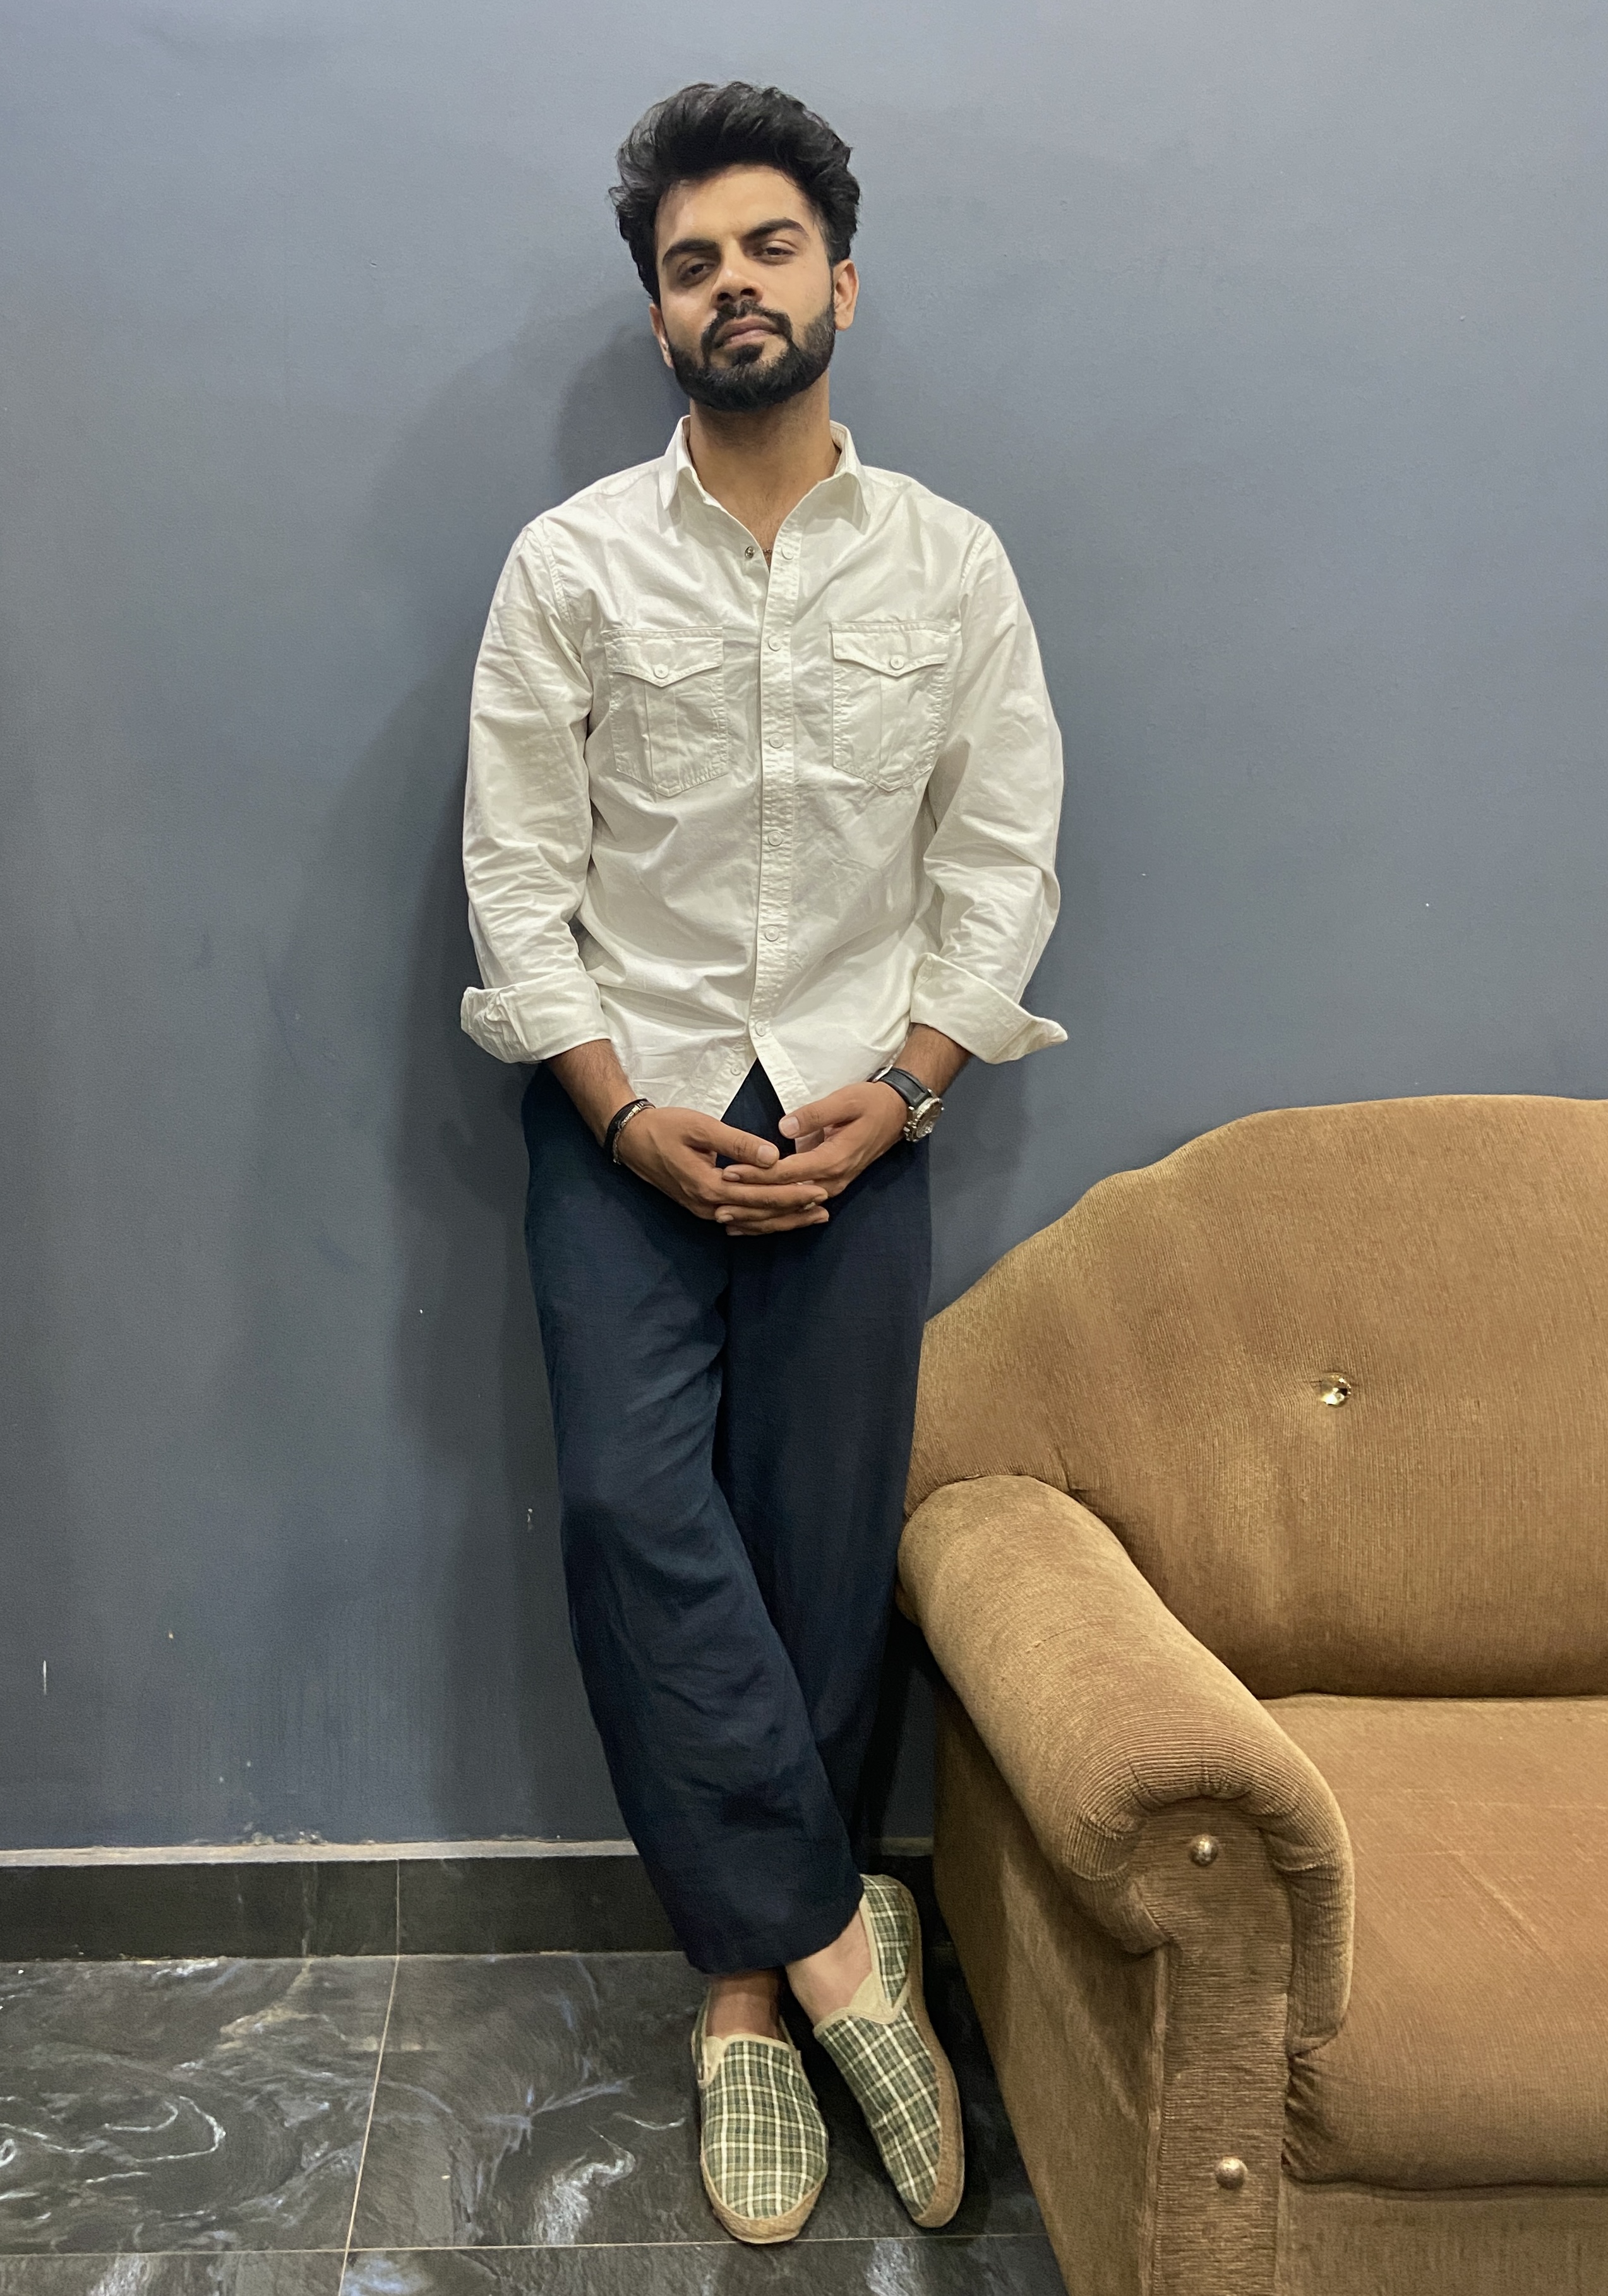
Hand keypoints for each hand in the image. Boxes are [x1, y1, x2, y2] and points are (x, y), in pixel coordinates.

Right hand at [616, 1105, 830, 1233]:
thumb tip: (772, 1156)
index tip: (819, 1189)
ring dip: (782, 1220)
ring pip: (751, 1222)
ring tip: (812, 1217)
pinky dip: (762, 1221)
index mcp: (709, 1186)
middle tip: (825, 1207)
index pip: (761, 1195)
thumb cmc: (665, 1128)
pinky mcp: (703, 1206)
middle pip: (760, 1214)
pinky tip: (779, 1221)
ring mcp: (705, 1210)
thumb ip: (737, 1143)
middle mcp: (708, 1206)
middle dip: (794, 1211)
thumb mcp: (701, 1127)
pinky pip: (739, 1220)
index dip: (792, 1194)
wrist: (631, 1140)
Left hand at [718, 1082, 906, 1229]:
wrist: (897, 1114)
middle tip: (717, 1204)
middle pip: (785, 1198)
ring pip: (789, 1210)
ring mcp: (832, 1187)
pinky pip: (797, 1209)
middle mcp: (832, 1180)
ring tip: (726, 1219)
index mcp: (833, 1159)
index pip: (787, 1172)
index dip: (756, 1174)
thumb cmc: (870, 1103)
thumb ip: (815, 1114)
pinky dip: (773, 1218)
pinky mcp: (828, 1187)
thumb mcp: (846, 1101)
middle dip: (750, 1203)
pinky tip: (749, 1223)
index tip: (728, 1172)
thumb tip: (785, 1126)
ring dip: (758, 1217)